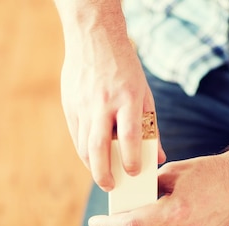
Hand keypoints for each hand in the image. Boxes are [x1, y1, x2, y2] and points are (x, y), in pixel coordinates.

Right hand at [58, 5, 164, 189]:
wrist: (94, 37)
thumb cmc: (126, 71)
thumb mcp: (145, 95)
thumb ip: (151, 128)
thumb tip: (158, 157)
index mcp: (127, 99)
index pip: (129, 137)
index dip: (131, 159)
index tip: (134, 173)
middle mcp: (104, 104)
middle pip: (99, 147)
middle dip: (103, 173)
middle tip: (110, 186)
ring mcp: (84, 105)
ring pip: (84, 145)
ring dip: (92, 166)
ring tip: (102, 177)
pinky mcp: (70, 105)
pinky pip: (77, 136)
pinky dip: (84, 152)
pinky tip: (92, 160)